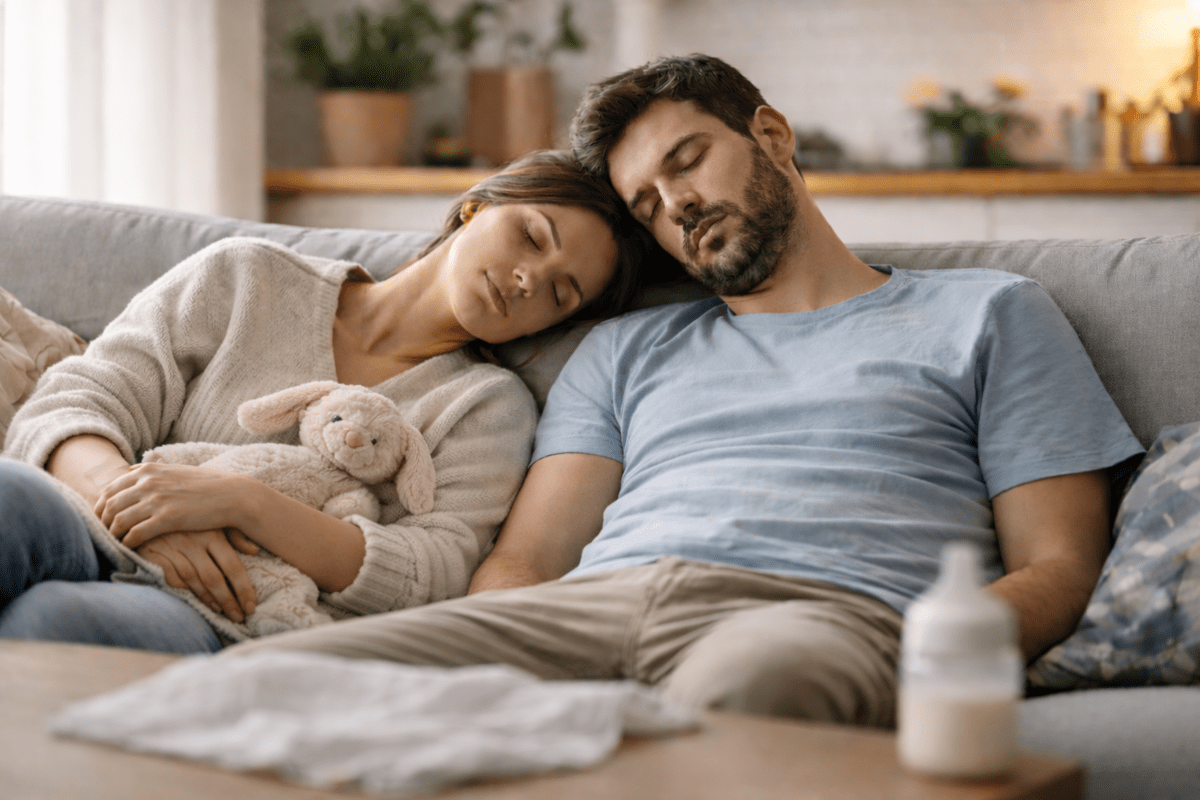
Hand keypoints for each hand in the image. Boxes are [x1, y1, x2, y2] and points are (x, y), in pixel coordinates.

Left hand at [94, 461, 253, 548]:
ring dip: (112, 535)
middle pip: (110, 504)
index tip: (101, 519)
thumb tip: (130, 469)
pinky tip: (129, 549)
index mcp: (148, 470)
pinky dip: (127, 543)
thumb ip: (151, 470)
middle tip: (102, 535)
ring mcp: (157, 500)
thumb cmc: (206, 485)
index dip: (100, 506)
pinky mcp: (167, 518)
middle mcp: (149, 482)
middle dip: (102, 522)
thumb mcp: (175, 469)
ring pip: (119, 520)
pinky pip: (135, 534)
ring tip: (114, 544)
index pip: (110, 488)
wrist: (233, 495)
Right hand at [136, 529, 260, 622]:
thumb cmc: (188, 519)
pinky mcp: (155, 555)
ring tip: (221, 611)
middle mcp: (195, 541)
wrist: (149, 511)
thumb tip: (255, 550)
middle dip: (228, 601)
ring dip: (208, 599)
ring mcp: (174, 548)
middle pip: (214, 578)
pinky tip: (195, 600)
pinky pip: (172, 579)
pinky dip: (185, 591)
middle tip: (239, 617)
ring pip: (194, 581)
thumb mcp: (213, 521)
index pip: (233, 566)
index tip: (251, 606)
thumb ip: (234, 536)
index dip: (243, 589)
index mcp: (213, 533)